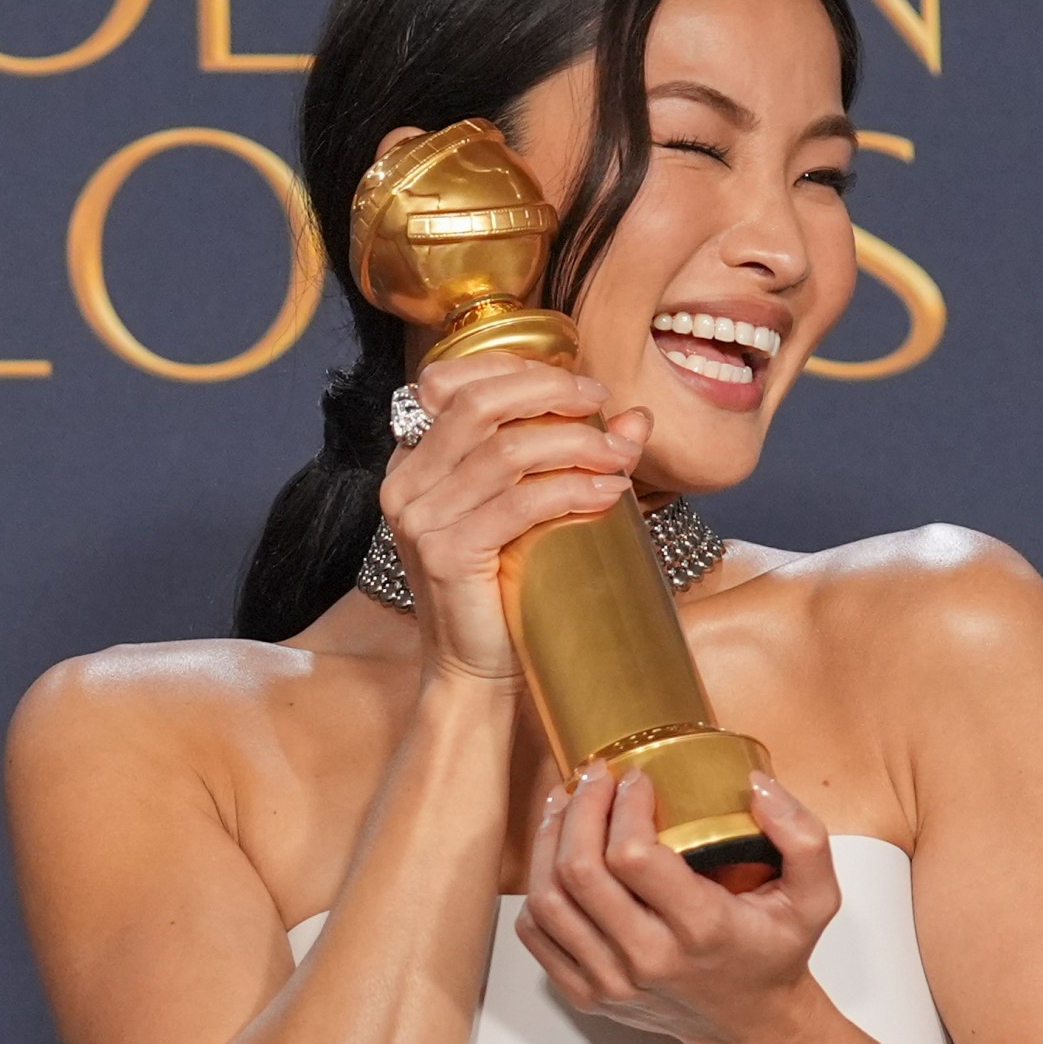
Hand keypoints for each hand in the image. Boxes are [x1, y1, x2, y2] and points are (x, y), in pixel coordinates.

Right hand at [380, 352, 655, 686]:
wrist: (474, 672)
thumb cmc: (504, 590)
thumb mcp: (535, 511)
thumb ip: (574, 457)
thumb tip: (636, 417)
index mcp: (414, 462)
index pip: (459, 384)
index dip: (525, 371)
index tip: (586, 388)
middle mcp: (406, 483)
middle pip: (480, 404)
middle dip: (553, 394)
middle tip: (605, 406)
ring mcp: (421, 520)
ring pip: (507, 451)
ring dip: (577, 445)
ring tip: (621, 459)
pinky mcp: (446, 555)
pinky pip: (520, 503)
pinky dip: (572, 489)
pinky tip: (608, 493)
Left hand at [513, 762, 842, 1043]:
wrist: (752, 1025)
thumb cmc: (775, 955)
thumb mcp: (816, 898)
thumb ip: (803, 836)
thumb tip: (757, 785)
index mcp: (701, 929)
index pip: (633, 856)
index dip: (624, 806)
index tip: (636, 779)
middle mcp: (648, 959)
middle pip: (580, 872)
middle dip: (579, 809)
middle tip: (594, 778)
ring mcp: (611, 982)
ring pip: (548, 900)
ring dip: (548, 842)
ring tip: (565, 805)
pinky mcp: (587, 994)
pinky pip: (538, 935)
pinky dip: (537, 887)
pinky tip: (556, 855)